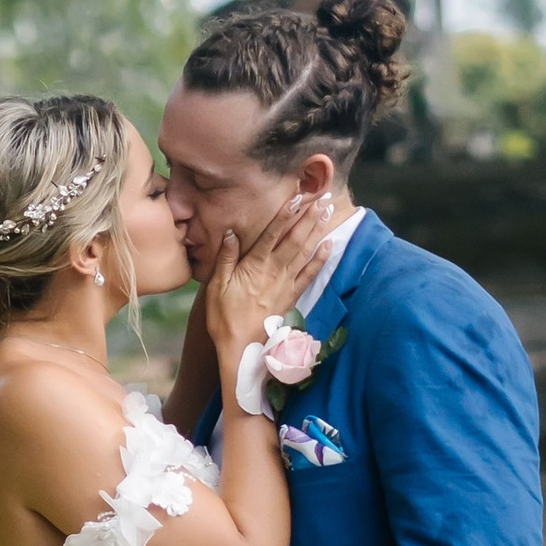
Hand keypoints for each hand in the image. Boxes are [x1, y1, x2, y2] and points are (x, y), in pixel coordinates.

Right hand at [205, 192, 339, 356]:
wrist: (241, 349)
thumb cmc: (223, 317)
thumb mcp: (216, 285)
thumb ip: (226, 258)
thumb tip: (231, 232)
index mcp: (254, 266)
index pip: (272, 234)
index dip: (285, 214)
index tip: (296, 196)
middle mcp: (274, 271)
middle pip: (294, 239)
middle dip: (309, 216)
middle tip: (322, 197)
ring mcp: (285, 284)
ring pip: (305, 252)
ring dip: (317, 231)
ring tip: (328, 212)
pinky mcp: (291, 297)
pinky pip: (309, 275)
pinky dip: (320, 259)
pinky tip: (329, 246)